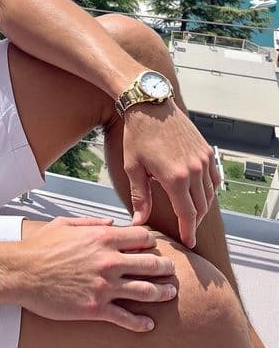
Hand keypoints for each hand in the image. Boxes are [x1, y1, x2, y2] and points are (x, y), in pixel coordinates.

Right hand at [17, 217, 175, 331]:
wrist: (21, 272)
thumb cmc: (39, 247)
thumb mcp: (65, 224)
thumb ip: (91, 222)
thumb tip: (110, 222)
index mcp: (101, 237)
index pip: (140, 237)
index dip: (151, 243)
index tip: (154, 248)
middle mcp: (108, 261)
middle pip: (150, 264)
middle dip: (165, 268)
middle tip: (171, 272)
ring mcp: (103, 286)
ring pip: (145, 291)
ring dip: (162, 293)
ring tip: (170, 294)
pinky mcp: (95, 308)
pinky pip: (126, 317)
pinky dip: (141, 323)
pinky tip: (149, 324)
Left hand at [122, 101, 220, 247]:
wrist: (149, 104)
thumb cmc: (136, 135)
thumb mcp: (133, 167)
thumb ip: (140, 197)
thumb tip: (138, 222)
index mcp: (175, 178)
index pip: (187, 214)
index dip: (188, 230)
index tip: (188, 243)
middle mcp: (194, 170)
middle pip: (201, 206)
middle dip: (194, 221)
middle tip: (187, 230)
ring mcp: (203, 159)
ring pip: (210, 193)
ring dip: (202, 206)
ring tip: (191, 213)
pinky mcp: (206, 150)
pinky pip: (214, 177)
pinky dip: (209, 189)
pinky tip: (199, 192)